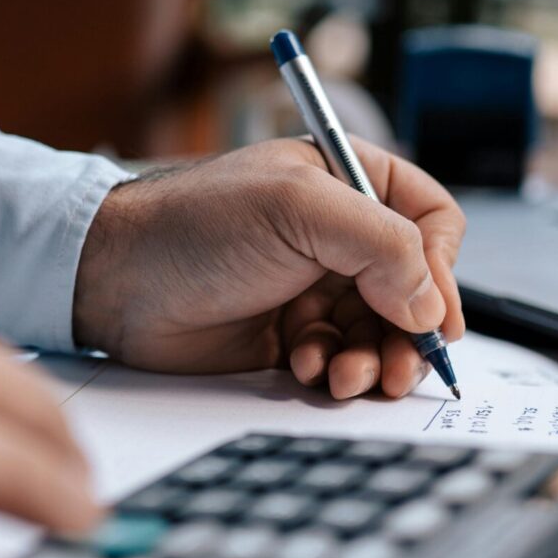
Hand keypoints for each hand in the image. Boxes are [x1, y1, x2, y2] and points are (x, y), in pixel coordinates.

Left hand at [74, 136, 465, 399]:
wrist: (115, 279)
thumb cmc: (196, 223)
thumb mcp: (298, 210)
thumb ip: (381, 245)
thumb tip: (430, 306)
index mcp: (349, 183)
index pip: (430, 221)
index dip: (442, 269)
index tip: (435, 316)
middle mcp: (338, 234)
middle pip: (413, 288)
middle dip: (409, 333)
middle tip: (399, 369)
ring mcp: (315, 285)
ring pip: (379, 332)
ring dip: (372, 359)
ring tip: (345, 375)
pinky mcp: (290, 332)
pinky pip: (339, 358)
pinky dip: (331, 369)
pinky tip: (303, 366)